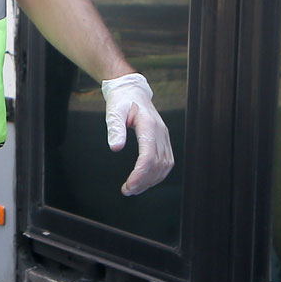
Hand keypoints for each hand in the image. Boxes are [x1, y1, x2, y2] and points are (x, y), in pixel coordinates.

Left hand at [100, 72, 173, 195]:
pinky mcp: (164, 140)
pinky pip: (166, 162)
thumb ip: (115, 128)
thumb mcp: (114, 111)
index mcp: (149, 125)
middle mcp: (160, 132)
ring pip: (165, 166)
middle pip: (158, 164)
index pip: (149, 155)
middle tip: (127, 190)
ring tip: (134, 188)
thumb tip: (116, 148)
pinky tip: (145, 180)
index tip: (129, 185)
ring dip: (151, 180)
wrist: (132, 90)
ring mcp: (164, 136)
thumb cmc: (122, 100)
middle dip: (144, 181)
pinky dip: (157, 175)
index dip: (140, 173)